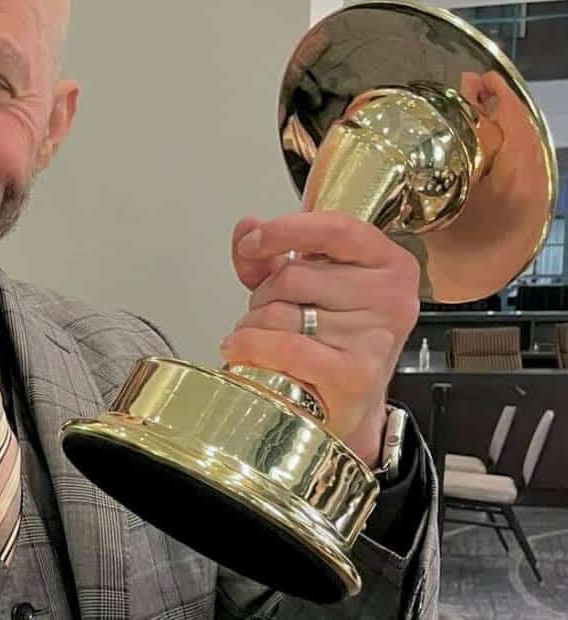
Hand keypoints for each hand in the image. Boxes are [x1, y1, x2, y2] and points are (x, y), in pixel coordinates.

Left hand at [220, 211, 420, 466]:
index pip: (334, 228)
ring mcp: (376, 338)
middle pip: (295, 276)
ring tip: (262, 339)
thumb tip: (247, 227)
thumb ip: (272, 256)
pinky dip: (252, 346)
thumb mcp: (305, 288)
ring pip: (281, 312)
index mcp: (388, 263)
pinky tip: (240, 349)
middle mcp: (391, 298)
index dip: (283, 231)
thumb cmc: (332, 340)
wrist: (348, 405)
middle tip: (267, 314)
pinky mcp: (355, 376)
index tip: (251, 243)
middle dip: (263, 294)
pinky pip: (285, 346)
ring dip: (254, 325)